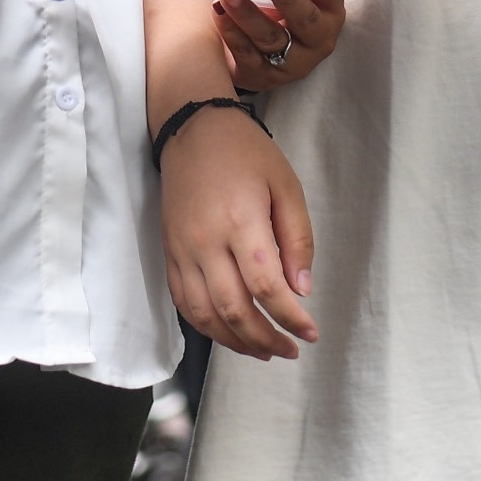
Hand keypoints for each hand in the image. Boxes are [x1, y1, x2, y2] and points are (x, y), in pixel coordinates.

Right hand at [159, 106, 316, 359]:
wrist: (193, 129)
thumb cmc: (246, 153)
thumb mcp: (286, 185)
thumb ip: (297, 239)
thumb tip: (301, 290)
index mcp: (241, 221)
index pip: (267, 287)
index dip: (291, 318)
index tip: (311, 333)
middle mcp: (206, 241)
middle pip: (234, 309)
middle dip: (266, 338)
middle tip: (290, 349)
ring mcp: (182, 250)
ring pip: (205, 315)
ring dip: (235, 342)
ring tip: (263, 351)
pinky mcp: (169, 253)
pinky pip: (183, 303)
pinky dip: (206, 327)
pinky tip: (229, 333)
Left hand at [216, 0, 348, 89]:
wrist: (254, 55)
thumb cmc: (278, 9)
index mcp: (328, 12)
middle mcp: (317, 39)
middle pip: (306, 20)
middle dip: (291, 1)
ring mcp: (291, 62)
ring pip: (271, 38)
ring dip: (249, 15)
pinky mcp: (263, 76)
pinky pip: (246, 54)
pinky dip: (231, 32)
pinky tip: (218, 14)